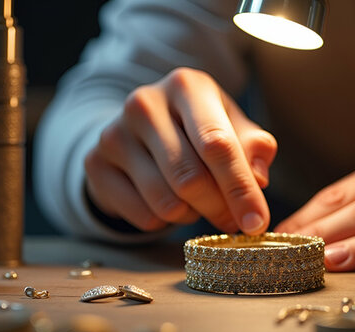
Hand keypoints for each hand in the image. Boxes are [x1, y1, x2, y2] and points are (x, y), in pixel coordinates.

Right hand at [84, 68, 276, 233]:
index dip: (240, 189)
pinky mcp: (96, 163)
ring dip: (191, 215)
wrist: (138, 130)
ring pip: (166, 202)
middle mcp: (145, 103)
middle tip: (232, 222)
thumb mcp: (232, 127)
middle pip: (190, 178)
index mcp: (186, 86)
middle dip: (219, 209)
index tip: (256, 223)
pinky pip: (142, 215)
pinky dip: (164, 221)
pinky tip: (167, 202)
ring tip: (195, 202)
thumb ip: (253, 148)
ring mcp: (114, 133)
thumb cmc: (196, 129)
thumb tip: (258, 179)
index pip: (217, 144)